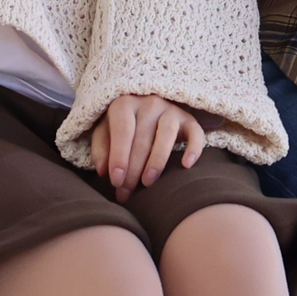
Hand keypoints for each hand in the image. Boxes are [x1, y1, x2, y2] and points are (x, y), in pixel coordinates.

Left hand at [94, 92, 208, 197]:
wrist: (145, 103)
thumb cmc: (121, 123)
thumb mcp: (105, 130)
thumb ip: (101, 148)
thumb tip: (103, 171)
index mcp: (124, 103)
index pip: (122, 131)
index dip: (119, 157)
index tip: (115, 181)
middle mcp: (149, 103)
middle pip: (142, 139)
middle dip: (133, 169)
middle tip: (126, 193)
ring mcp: (171, 109)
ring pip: (166, 135)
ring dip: (157, 160)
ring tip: (148, 182)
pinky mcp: (189, 119)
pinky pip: (195, 133)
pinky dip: (193, 148)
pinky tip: (186, 165)